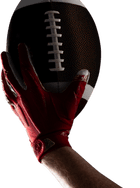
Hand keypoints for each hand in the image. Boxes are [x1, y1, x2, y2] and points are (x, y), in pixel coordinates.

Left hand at [0, 43, 87, 161]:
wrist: (50, 142)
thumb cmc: (59, 123)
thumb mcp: (70, 103)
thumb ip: (77, 87)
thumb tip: (84, 74)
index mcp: (35, 91)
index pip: (25, 67)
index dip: (22, 54)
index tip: (21, 46)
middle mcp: (24, 97)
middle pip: (10, 75)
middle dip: (5, 62)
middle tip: (3, 53)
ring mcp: (19, 106)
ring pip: (6, 87)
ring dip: (3, 76)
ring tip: (2, 69)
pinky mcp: (19, 114)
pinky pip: (9, 100)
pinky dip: (7, 92)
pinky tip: (7, 91)